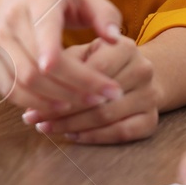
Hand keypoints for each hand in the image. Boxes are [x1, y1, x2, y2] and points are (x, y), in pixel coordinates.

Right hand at [0, 0, 125, 115]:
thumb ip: (105, 15)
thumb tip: (114, 39)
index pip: (44, 30)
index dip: (54, 54)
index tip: (76, 76)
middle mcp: (12, 19)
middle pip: (36, 65)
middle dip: (72, 87)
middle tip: (102, 97)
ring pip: (22, 81)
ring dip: (54, 100)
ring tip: (85, 104)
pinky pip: (9, 89)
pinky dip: (33, 103)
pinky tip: (58, 107)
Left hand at [24, 35, 161, 143]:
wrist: (138, 73)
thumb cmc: (101, 61)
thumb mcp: (85, 52)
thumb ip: (64, 63)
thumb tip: (35, 80)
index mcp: (125, 47)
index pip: (91, 73)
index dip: (60, 90)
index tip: (33, 100)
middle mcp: (143, 70)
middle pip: (97, 99)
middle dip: (61, 112)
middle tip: (34, 120)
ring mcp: (150, 96)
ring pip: (107, 118)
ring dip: (73, 127)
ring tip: (48, 128)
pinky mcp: (152, 119)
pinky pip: (122, 133)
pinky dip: (95, 137)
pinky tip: (73, 136)